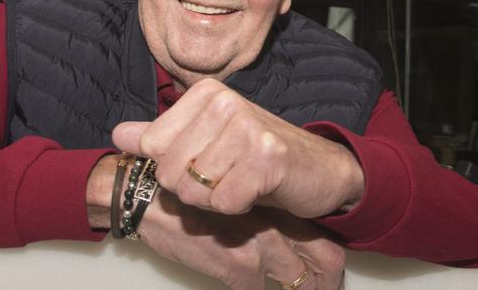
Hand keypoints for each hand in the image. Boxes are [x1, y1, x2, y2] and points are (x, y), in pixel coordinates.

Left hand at [112, 79, 364, 217]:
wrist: (319, 169)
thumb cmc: (258, 155)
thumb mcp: (206, 140)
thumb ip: (160, 137)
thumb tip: (119, 135)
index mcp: (206, 93)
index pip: (152, 145)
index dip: (173, 166)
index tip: (205, 160)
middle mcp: (226, 102)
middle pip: (170, 171)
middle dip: (193, 188)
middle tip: (225, 176)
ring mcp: (249, 128)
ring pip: (195, 190)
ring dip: (216, 199)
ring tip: (241, 182)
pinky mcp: (269, 159)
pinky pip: (224, 202)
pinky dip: (238, 207)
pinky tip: (256, 191)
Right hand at [138, 192, 344, 289]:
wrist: (149, 197)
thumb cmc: (186, 198)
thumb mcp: (230, 200)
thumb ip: (256, 217)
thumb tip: (274, 242)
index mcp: (275, 206)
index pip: (322, 236)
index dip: (328, 262)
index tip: (326, 277)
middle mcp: (274, 223)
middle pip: (326, 258)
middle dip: (326, 282)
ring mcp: (259, 245)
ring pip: (298, 279)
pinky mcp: (237, 265)